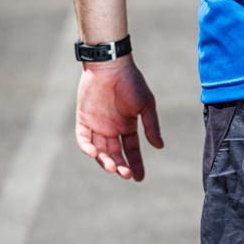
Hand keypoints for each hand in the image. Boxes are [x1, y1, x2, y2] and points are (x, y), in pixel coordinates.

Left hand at [75, 55, 163, 180]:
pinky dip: (87, 148)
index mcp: (128, 126)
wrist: (111, 65)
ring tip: (112, 166)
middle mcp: (112, 128)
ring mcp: (97, 125)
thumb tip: (159, 147)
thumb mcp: (146, 106)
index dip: (136, 164)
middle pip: (115, 154)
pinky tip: (95, 153)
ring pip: (99, 150)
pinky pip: (83, 138)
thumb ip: (151, 126)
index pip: (131, 150)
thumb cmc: (132, 83)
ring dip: (105, 161)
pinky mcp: (83, 119)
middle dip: (120, 166)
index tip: (139, 178)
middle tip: (125, 174)